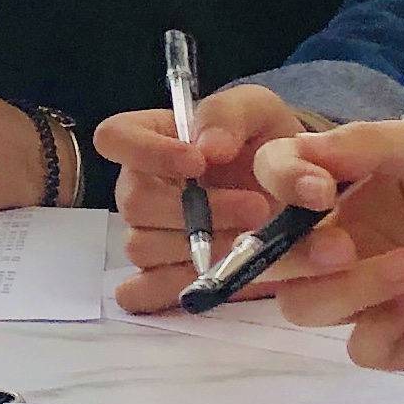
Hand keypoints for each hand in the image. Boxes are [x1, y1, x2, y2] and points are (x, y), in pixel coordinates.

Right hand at [97, 84, 315, 311]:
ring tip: (251, 240)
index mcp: (149, 137)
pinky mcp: (159, 276)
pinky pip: (143, 292)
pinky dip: (176, 289)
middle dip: (199, 211)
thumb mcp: (257, 110)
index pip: (114, 137)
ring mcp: (145, 233)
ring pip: (143, 248)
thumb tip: (206, 147)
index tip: (198, 163)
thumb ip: (228, 115)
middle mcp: (138, 186)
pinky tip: (215, 279)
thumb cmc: (264, 142)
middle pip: (135, 203)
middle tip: (256, 208)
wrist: (288, 192)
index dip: (147, 152)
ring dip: (201, 249)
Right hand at [234, 118, 403, 369]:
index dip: (277, 186)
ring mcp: (377, 294)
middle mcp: (354, 239)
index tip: (314, 189)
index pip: (279, 185)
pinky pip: (362, 348)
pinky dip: (379, 328)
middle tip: (344, 247)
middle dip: (298, 256)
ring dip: (347, 291)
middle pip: (280, 261)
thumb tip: (298, 151)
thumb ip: (372, 145)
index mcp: (353, 187)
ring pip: (309, 308)